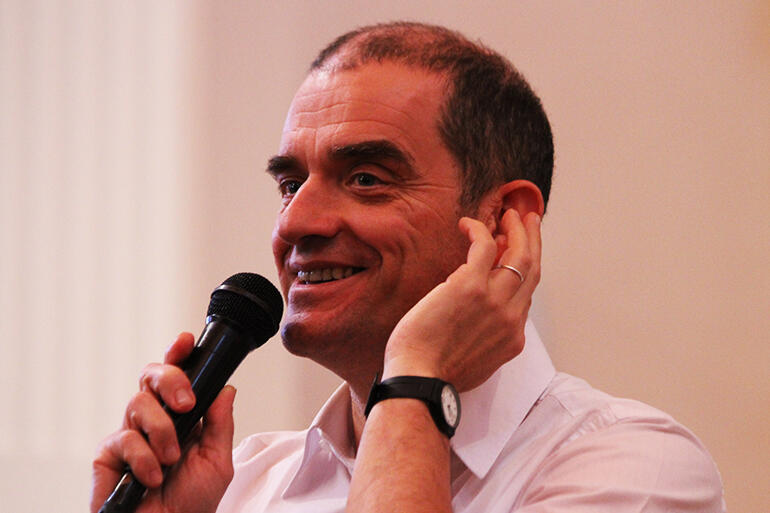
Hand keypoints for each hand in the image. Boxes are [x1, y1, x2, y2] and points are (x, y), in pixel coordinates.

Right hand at [90, 333, 235, 512]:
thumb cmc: (192, 503)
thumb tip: (226, 388)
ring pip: (138, 403)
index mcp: (181, 416)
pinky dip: (143, 458)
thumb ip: (220, 425)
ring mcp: (129, 435)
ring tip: (171, 459)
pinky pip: (123, 438)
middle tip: (186, 404)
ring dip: (162, 431)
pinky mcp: (107, 456)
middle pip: (151, 376)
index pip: (176, 377)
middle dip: (171, 380)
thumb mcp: (217, 462)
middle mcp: (153, 420)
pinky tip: (153, 477)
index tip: (186, 341)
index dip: (177, 354)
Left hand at [383, 209, 540, 391]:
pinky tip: (467, 224)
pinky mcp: (470, 286)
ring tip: (507, 213)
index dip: (523, 269)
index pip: (526, 295)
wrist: (420, 381)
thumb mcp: (475, 363)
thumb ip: (485, 340)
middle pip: (532, 269)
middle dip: (532, 240)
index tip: (517, 251)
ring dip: (516, 229)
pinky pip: (484, 246)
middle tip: (527, 220)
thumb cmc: (434, 374)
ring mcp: (494, 300)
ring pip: (518, 253)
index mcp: (512, 337)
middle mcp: (510, 317)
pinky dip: (479, 230)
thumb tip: (478, 321)